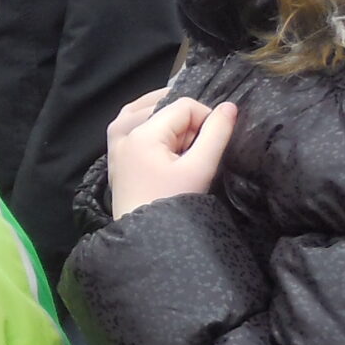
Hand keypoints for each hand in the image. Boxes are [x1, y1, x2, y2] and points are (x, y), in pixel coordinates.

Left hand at [108, 90, 237, 217]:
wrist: (143, 239)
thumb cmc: (172, 204)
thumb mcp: (199, 169)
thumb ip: (216, 134)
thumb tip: (229, 107)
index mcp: (141, 133)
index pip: (183, 106)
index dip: (205, 120)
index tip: (211, 146)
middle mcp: (123, 133)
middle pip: (163, 106)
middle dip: (184, 124)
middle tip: (193, 151)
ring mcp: (115, 144)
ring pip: (142, 111)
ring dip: (165, 122)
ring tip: (181, 145)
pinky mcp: (115, 156)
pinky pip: (128, 125)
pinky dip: (147, 125)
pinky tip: (162, 141)